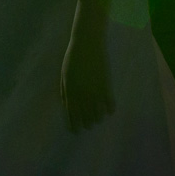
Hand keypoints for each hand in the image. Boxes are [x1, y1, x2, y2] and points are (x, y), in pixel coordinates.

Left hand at [59, 15, 113, 131]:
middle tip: (87, 126)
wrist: (87, 43)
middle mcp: (82, 95)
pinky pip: (110, 104)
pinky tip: (109, 110)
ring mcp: (95, 91)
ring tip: (97, 119)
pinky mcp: (106, 86)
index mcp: (70, 92)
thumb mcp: (64, 75)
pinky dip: (109, 109)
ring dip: (97, 118)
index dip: (73, 125)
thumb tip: (66, 106)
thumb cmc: (73, 58)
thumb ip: (64, 91)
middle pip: (85, 117)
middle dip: (86, 123)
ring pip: (98, 114)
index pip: (71, 114)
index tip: (75, 132)